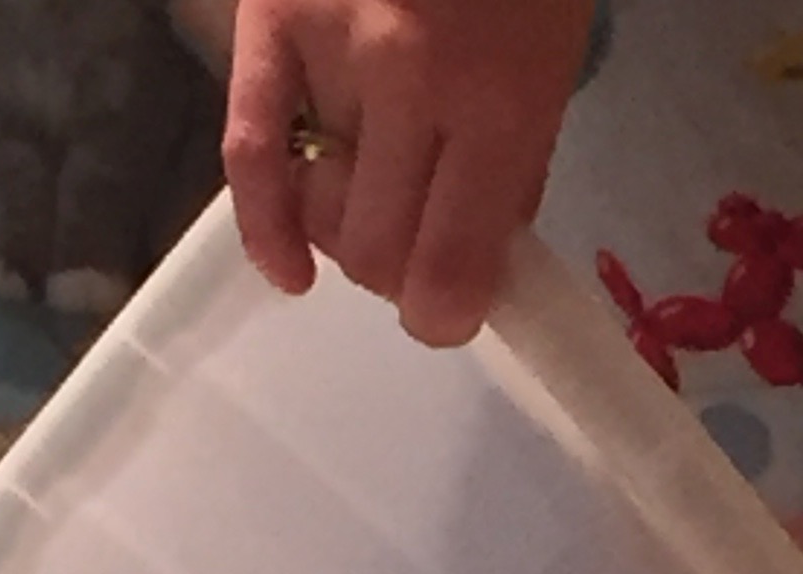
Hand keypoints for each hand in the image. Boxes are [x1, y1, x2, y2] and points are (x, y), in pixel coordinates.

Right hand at [223, 0, 592, 347]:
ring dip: (349, 229)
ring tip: (376, 194)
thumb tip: (475, 262)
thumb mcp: (553, 50)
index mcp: (500, 96)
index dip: (448, 314)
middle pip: (379, 254)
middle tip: (418, 241)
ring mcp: (331, 51)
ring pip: (325, 213)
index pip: (451, 271)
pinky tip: (289, 270)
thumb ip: (517, 158)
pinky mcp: (270, 22)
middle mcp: (410, 84)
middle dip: (400, 271)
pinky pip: (249, 154)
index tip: (449, 310)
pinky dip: (265, 228)